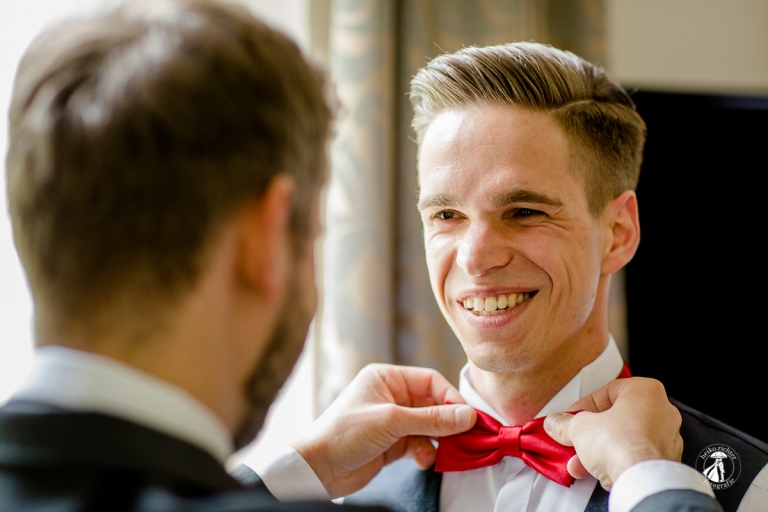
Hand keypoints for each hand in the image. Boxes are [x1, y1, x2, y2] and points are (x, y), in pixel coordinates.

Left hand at [292, 363, 475, 497]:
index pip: (430, 381)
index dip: (451, 397)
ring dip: (438, 440)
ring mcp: (392, 421)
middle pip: (433, 404)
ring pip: (429, 427)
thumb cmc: (345, 434)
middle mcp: (391, 396)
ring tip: (446, 452)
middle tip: (466, 436)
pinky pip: (420, 444)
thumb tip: (468, 416)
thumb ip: (432, 419)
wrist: (318, 469)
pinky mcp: (392, 443)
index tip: (468, 417)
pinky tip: (423, 461)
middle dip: (448, 422)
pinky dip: (426, 453)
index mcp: (387, 378)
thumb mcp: (392, 421)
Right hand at [543, 377, 682, 489]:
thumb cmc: (624, 445)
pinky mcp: (665, 461)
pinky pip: (635, 456)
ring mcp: (666, 437)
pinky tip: (599, 471)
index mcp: (645, 391)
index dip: (584, 405)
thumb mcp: (580, 428)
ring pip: (625, 439)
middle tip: (576, 437)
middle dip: (591, 431)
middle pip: (616, 417)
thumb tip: (558, 423)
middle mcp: (661, 411)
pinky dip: (616, 462)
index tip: (571, 416)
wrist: (642, 480)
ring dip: (600, 449)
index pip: (607, 391)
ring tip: (581, 461)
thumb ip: (566, 423)